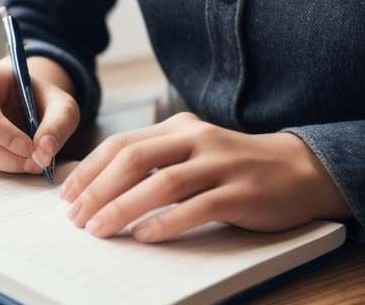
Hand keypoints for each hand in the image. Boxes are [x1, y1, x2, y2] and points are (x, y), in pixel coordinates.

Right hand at [0, 56, 79, 173]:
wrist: (33, 101)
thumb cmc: (45, 99)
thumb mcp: (64, 106)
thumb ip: (59, 125)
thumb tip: (44, 152)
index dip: (8, 138)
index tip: (32, 148)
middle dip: (14, 156)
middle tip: (40, 159)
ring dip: (12, 163)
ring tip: (34, 155)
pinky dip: (6, 167)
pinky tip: (21, 156)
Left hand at [60, 112, 351, 242]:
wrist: (296, 168)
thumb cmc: (232, 165)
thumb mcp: (191, 151)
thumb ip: (155, 162)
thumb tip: (103, 188)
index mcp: (177, 128)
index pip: (121, 143)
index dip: (90, 169)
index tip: (67, 195)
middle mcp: (195, 139)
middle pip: (135, 159)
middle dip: (98, 189)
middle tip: (75, 217)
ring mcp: (220, 164)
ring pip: (163, 182)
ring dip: (124, 207)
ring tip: (99, 229)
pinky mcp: (242, 192)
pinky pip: (199, 207)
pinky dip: (168, 222)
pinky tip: (145, 235)